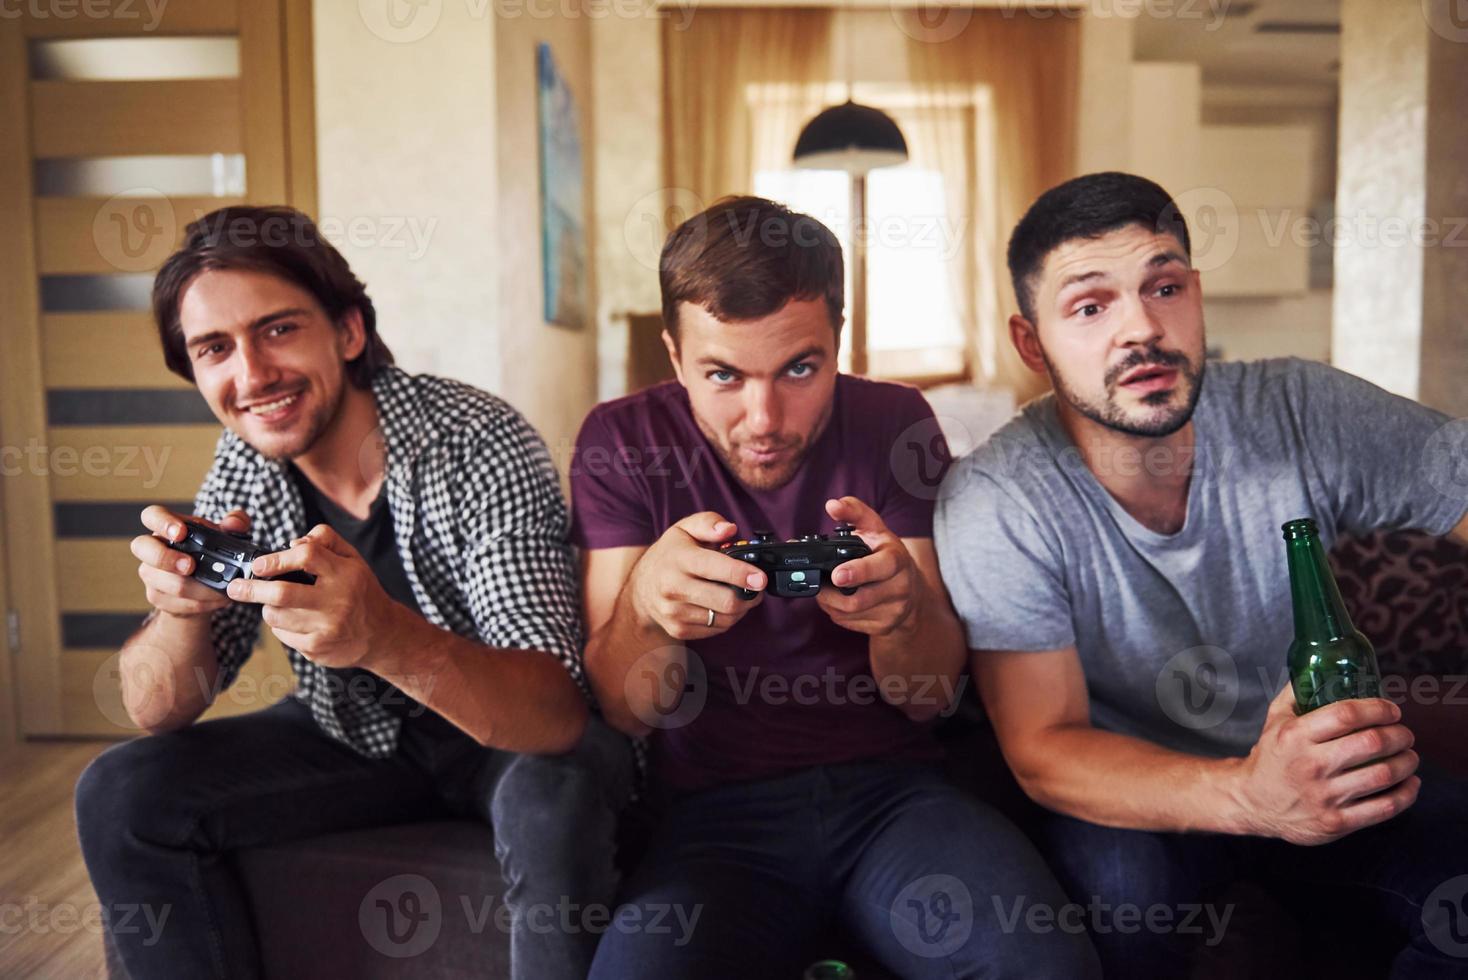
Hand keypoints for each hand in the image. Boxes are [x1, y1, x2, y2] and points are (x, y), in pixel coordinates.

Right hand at [132, 505, 251, 618]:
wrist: (202, 586)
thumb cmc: (210, 552)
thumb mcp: (226, 535)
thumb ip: (235, 523)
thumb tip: (234, 523)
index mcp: (167, 527)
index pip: (152, 516)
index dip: (162, 522)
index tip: (181, 533)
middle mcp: (152, 548)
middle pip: (142, 547)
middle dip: (166, 558)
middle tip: (191, 566)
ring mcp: (151, 574)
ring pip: (166, 582)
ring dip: (198, 588)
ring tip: (222, 588)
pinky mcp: (157, 597)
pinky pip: (177, 602)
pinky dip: (203, 602)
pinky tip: (218, 599)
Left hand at [225, 524, 402, 669]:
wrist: (382, 634)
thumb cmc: (362, 591)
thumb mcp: (353, 559)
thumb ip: (326, 541)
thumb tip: (293, 542)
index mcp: (345, 573)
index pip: (306, 556)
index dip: (276, 559)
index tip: (258, 564)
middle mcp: (337, 601)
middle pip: (282, 594)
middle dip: (251, 589)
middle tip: (235, 587)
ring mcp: (326, 628)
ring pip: (277, 616)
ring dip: (267, 608)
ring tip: (273, 603)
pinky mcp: (317, 648)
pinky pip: (283, 635)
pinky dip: (280, 626)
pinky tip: (292, 621)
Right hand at [628, 511, 766, 640]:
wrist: (641, 587)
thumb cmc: (670, 555)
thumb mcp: (684, 529)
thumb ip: (708, 523)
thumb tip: (729, 529)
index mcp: (679, 559)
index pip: (715, 568)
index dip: (743, 574)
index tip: (760, 578)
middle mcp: (673, 587)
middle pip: (726, 601)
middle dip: (749, 595)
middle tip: (757, 586)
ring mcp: (674, 612)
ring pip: (724, 619)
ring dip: (741, 608)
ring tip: (741, 594)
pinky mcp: (678, 629)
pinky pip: (715, 629)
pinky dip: (727, 619)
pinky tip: (723, 606)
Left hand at [815, 496, 921, 636]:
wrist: (910, 589)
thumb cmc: (885, 555)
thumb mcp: (875, 529)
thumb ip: (854, 512)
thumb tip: (832, 505)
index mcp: (897, 559)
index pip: (881, 567)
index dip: (859, 572)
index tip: (837, 575)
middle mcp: (900, 587)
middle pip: (858, 599)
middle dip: (829, 593)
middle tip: (815, 582)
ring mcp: (894, 611)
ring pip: (849, 613)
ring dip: (828, 602)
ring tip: (824, 588)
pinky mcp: (885, 627)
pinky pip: (849, 623)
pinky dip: (835, 612)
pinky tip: (837, 600)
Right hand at [1233, 684, 1419, 844]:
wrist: (1253, 802)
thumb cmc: (1271, 757)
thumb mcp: (1275, 720)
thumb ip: (1297, 693)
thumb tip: (1321, 665)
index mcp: (1295, 735)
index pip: (1346, 714)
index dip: (1377, 709)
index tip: (1391, 710)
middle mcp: (1310, 765)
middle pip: (1371, 743)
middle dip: (1399, 735)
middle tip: (1405, 733)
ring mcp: (1324, 796)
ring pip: (1383, 775)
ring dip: (1407, 762)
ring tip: (1410, 756)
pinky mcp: (1336, 822)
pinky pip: (1384, 807)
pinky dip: (1406, 794)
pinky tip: (1410, 783)